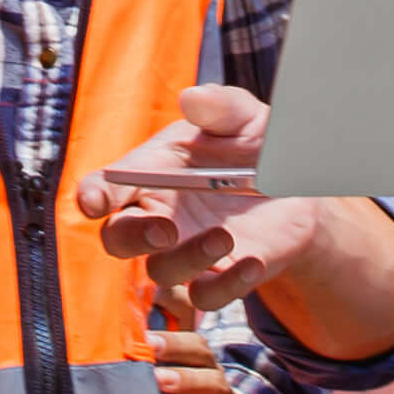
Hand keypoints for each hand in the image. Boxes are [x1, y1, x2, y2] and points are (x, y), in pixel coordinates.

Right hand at [78, 81, 282, 312]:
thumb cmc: (255, 147)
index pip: (106, 187)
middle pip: (119, 239)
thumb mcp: (245, 118)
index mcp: (150, 173)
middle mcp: (158, 217)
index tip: (95, 202)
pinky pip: (207, 295)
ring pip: (162, 272)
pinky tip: (252, 262)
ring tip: (224, 235)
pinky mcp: (217, 278)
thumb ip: (220, 106)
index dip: (94, 195)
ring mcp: (185, 252)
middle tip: (165, 230)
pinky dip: (226, 284)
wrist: (299, 189)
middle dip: (133, 237)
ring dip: (189, 257)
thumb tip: (192, 98)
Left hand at [145, 320, 243, 393]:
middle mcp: (217, 387)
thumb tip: (113, 365)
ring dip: (188, 381)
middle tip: (149, 349)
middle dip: (177, 349)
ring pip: (217, 387)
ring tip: (160, 382)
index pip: (194, 344)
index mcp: (201, 374)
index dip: (172, 338)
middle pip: (205, 356)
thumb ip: (148, 387)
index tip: (144, 337)